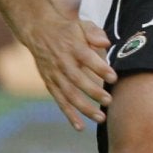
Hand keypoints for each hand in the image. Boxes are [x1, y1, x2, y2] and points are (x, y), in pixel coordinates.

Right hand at [27, 16, 116, 130]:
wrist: (39, 31)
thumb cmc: (68, 30)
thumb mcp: (81, 25)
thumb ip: (94, 33)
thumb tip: (105, 43)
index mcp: (72, 47)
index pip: (87, 58)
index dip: (100, 68)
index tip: (114, 77)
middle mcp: (62, 62)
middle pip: (78, 79)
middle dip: (94, 91)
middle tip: (109, 101)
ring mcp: (55, 75)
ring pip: (69, 94)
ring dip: (84, 108)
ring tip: (101, 118)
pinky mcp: (50, 84)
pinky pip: (60, 101)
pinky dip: (69, 115)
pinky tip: (81, 127)